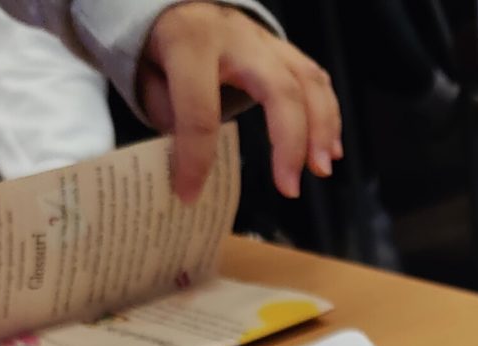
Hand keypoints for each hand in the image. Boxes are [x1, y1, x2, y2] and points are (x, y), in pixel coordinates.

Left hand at [139, 1, 341, 203]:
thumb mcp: (148, 76)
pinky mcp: (284, 51)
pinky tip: (330, 149)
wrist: (183, 6)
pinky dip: (329, 116)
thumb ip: (168, 116)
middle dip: (290, 143)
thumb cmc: (165, 46)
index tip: (191, 194)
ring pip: (309, 81)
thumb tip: (191, 162)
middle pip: (279, 90)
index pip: (200, 112)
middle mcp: (237, 39)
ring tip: (321, 169)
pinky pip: (316, 79)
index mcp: (192, 45)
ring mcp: (267, 42)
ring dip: (323, 129)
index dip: (196, 159)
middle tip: (290, 189)